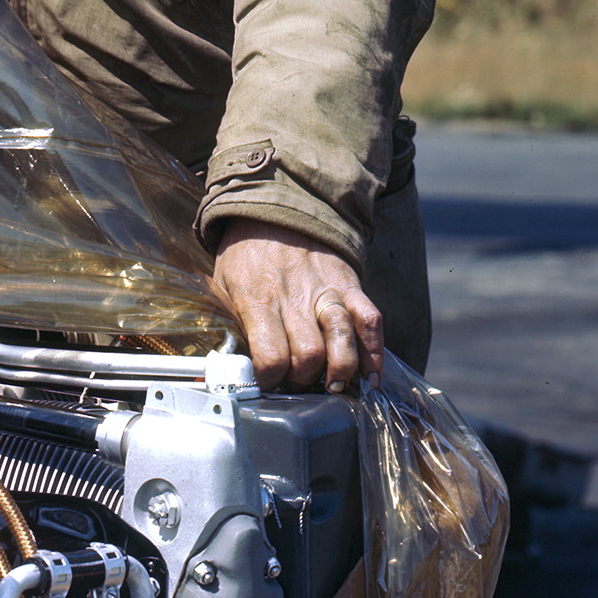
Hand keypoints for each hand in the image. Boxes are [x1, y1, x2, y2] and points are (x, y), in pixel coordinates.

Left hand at [210, 225, 381, 391]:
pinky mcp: (349, 285)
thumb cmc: (244, 255)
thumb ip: (230, 322)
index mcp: (258, 300)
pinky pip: (370, 320)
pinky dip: (375, 351)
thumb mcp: (222, 285)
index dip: (270, 380)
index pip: (271, 356)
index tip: (267, 385)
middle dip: (304, 380)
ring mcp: (326, 291)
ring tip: (334, 387)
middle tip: (297, 382)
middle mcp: (295, 298)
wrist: (274, 211)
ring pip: (341, 339)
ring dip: (340, 371)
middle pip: (308, 355)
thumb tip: (231, 364)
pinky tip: (372, 376)